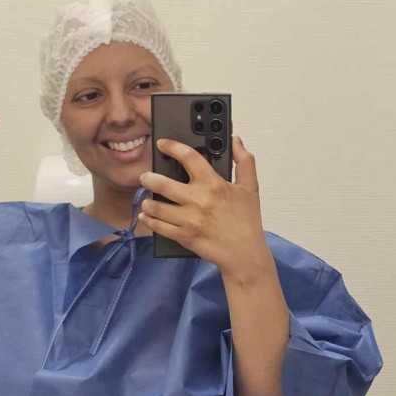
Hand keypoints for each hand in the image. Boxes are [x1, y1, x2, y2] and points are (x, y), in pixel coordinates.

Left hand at [138, 135, 270, 279]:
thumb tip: (236, 141)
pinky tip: (147, 216)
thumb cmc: (247, 221)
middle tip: (145, 177)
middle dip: (148, 178)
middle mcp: (198, 200)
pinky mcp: (183, 236)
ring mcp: (189, 220)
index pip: (188, 157)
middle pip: (162, 183)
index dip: (172, 146)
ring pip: (156, 206)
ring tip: (147, 199)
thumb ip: (244, 161)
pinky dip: (149, 220)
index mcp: (213, 184)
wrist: (244, 253)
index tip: (163, 144)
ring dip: (148, 201)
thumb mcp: (250, 187)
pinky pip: (159, 227)